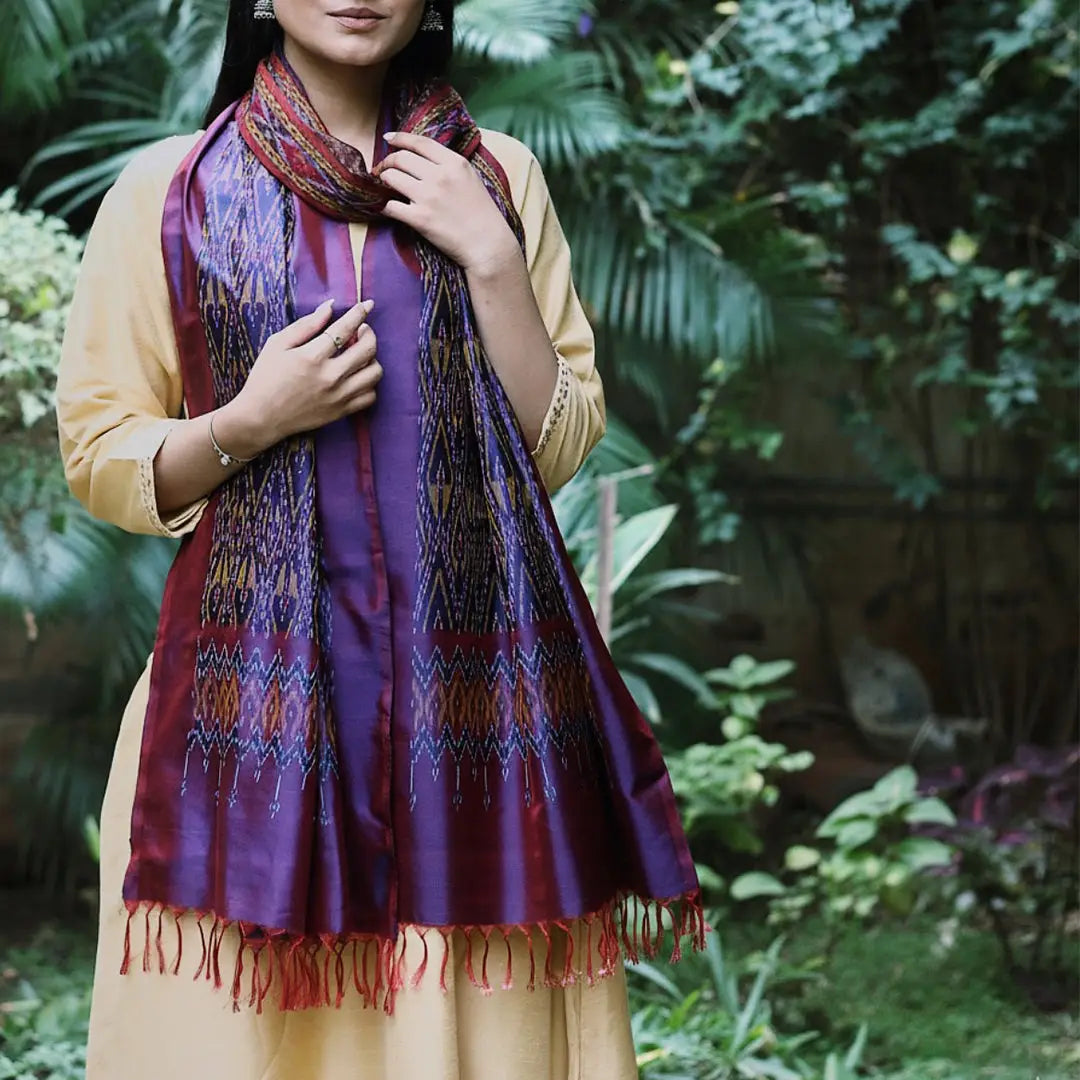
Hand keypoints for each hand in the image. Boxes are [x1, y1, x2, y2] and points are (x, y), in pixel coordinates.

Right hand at [214, 298, 381, 457]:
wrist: (261, 417)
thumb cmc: (265, 377)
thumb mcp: (277, 344)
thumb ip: (306, 325)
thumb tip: (330, 307)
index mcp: (311, 356)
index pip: (345, 328)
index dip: (360, 313)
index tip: (367, 304)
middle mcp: (330, 376)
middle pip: (367, 349)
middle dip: (369, 334)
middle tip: (362, 330)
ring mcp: (338, 396)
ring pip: (374, 373)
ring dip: (372, 359)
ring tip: (360, 354)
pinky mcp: (341, 411)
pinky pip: (370, 396)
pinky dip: (369, 384)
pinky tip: (358, 376)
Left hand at [373, 131, 520, 274]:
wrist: (488, 245)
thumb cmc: (483, 214)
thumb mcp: (471, 178)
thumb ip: (449, 165)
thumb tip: (423, 158)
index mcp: (454, 163)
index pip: (420, 142)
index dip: (400, 138)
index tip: (388, 139)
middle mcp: (440, 176)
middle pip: (401, 158)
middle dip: (387, 162)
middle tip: (383, 169)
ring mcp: (429, 197)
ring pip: (391, 178)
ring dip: (384, 180)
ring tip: (385, 186)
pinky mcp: (420, 219)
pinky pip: (391, 206)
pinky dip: (385, 206)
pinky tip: (388, 208)